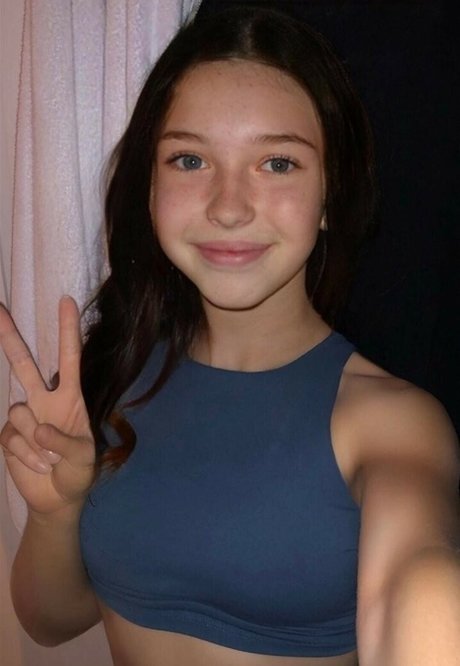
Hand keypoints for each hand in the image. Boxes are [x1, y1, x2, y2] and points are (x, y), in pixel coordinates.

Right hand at [0, 296, 95, 515]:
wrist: (57, 498)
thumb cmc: (78, 472)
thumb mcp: (84, 460)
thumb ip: (66, 443)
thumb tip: (41, 429)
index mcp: (70, 398)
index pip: (69, 359)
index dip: (67, 331)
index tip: (66, 301)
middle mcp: (44, 400)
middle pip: (22, 363)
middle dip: (9, 336)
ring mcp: (24, 417)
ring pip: (18, 410)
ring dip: (35, 439)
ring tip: (50, 457)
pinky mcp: (8, 436)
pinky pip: (11, 437)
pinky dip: (25, 454)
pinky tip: (38, 465)